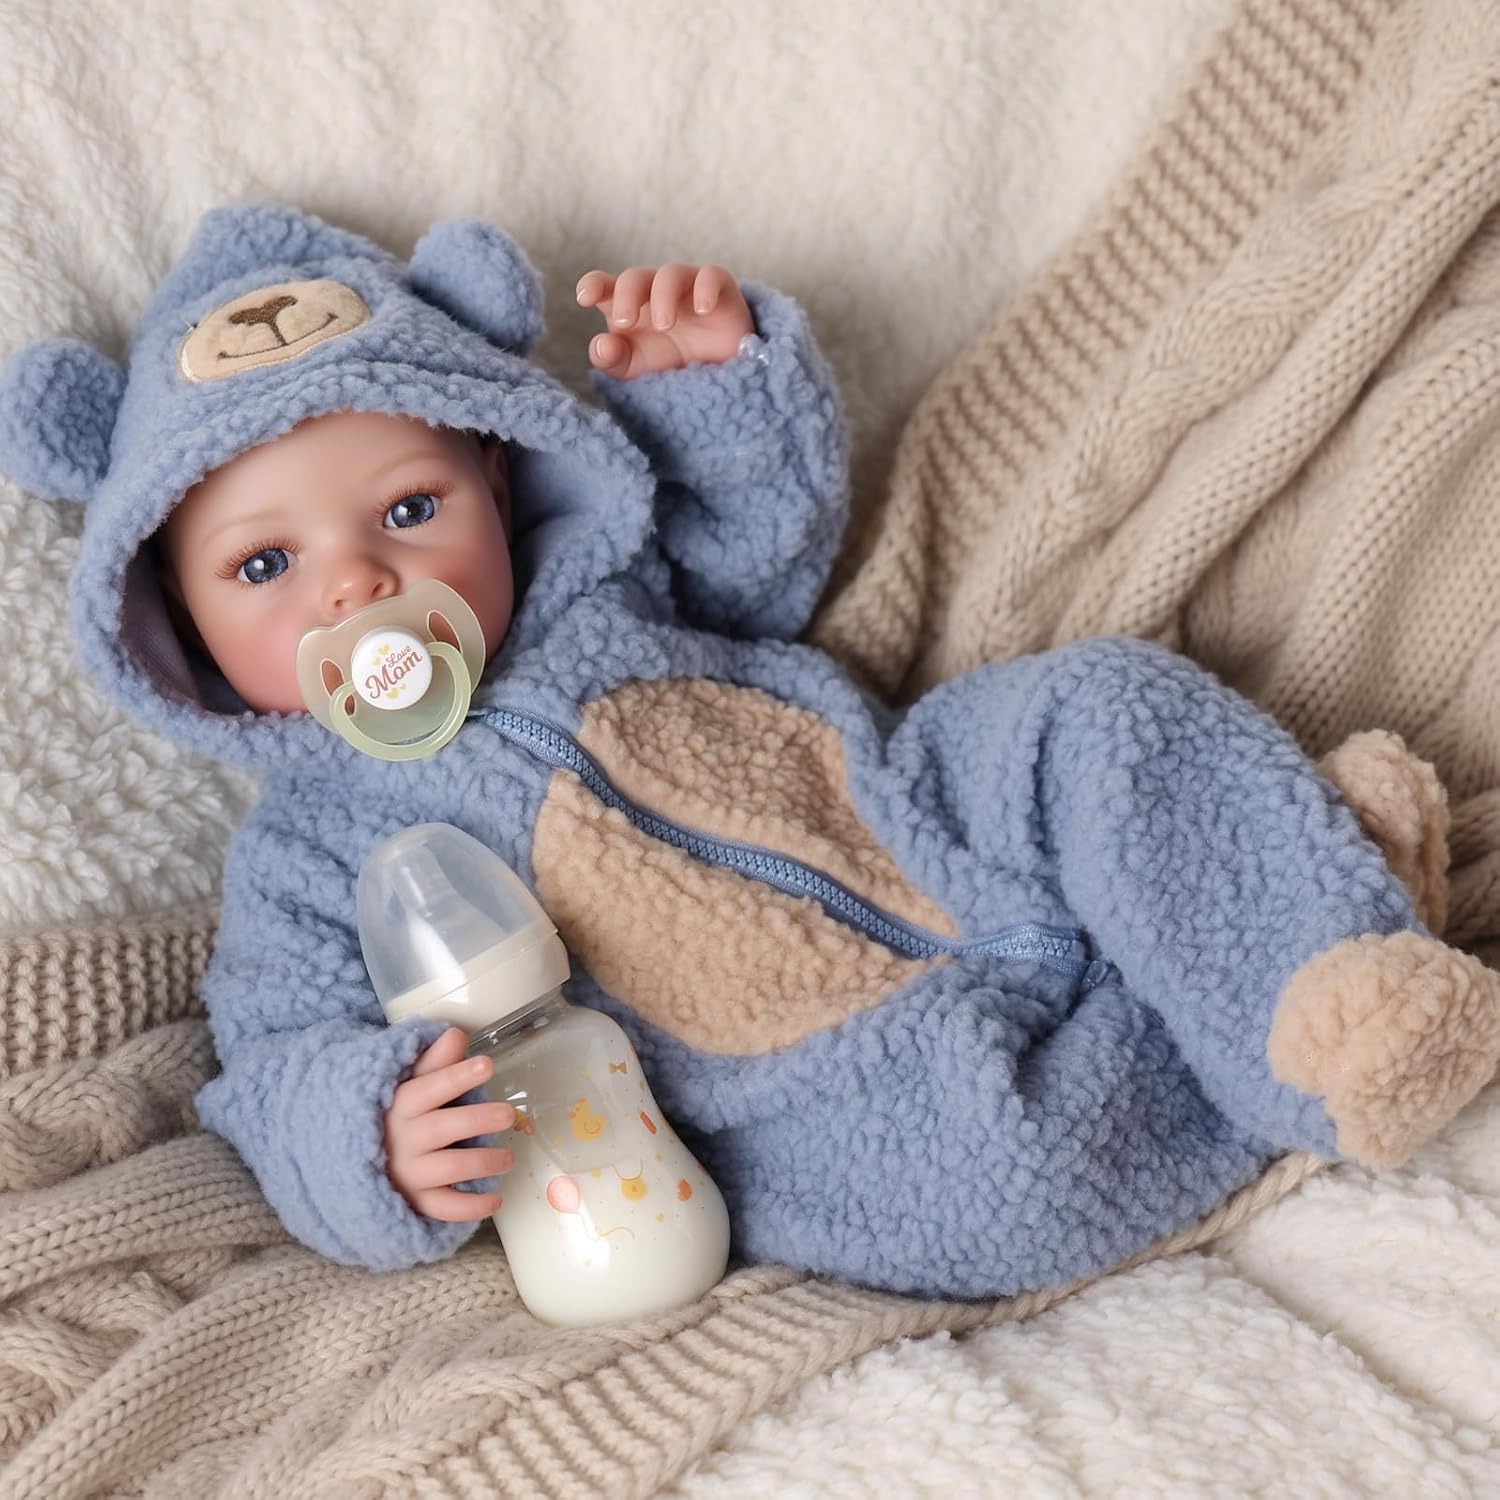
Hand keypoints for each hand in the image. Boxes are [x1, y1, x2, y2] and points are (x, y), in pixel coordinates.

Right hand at [383, 1026, 515, 1221]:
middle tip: (508, 1114)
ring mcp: (408, 1173)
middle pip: (442, 1128)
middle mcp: (402, 1140)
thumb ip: (433, 1062)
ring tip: (509, 1157)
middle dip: (477, 1120)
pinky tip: (494, 1200)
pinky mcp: (414, 1202)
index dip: (457, 1076)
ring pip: (447, 1168)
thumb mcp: (406, 1083)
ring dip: (483, 1163)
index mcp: (399, 1105)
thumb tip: (456, 1034)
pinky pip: (443, 1208)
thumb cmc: (392, 1115)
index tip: (486, 1065)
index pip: (428, 1088)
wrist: (349, 1161)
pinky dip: (470, 1207)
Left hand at [577, 263, 752, 379]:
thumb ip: (613, 359)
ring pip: (671, 274)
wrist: (716, 369)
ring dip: (663, 296)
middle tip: (625, 321)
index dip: (594, 284)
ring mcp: (687, 285)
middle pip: (635, 277)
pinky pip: (711, 276)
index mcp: (628, 303)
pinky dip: (705, 289)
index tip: (585, 297)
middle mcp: (654, 288)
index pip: (604, 284)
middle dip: (627, 294)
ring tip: (664, 324)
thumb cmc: (669, 360)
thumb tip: (601, 346)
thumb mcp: (635, 367)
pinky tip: (702, 310)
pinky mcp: (719, 288)